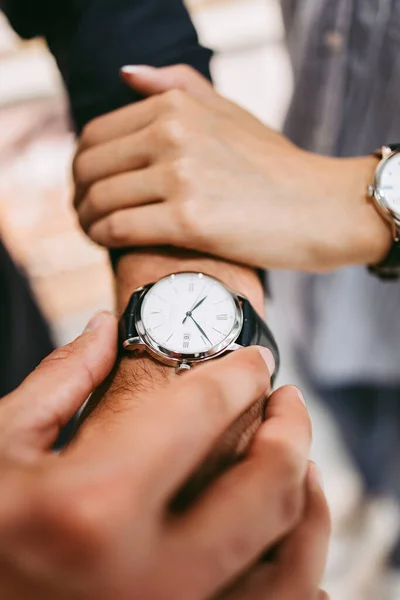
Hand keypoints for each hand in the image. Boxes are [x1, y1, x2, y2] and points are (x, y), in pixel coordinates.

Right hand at [0, 312, 314, 599]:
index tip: (253, 360)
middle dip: (292, 429)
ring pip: (289, 559)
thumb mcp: (0, 444)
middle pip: (265, 486)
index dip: (238, 374)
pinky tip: (282, 532)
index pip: (201, 415)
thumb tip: (104, 328)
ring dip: (306, 497)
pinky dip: (294, 565)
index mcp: (91, 507)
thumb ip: (61, 380)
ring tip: (298, 459)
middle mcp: (146, 577)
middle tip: (286, 400)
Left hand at [74, 65, 390, 272]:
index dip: (81, 165)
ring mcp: (181, 176)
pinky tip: (105, 244)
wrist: (320, 208)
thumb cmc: (274, 166)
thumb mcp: (229, 112)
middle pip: (90, 167)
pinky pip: (118, 228)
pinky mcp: (189, 220)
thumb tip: (126, 75)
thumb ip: (177, 85)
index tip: (86, 186)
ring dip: (86, 220)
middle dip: (78, 194)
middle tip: (84, 212)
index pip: (97, 134)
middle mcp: (173, 134)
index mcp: (176, 106)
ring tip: (93, 230)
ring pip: (100, 200)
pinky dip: (102, 238)